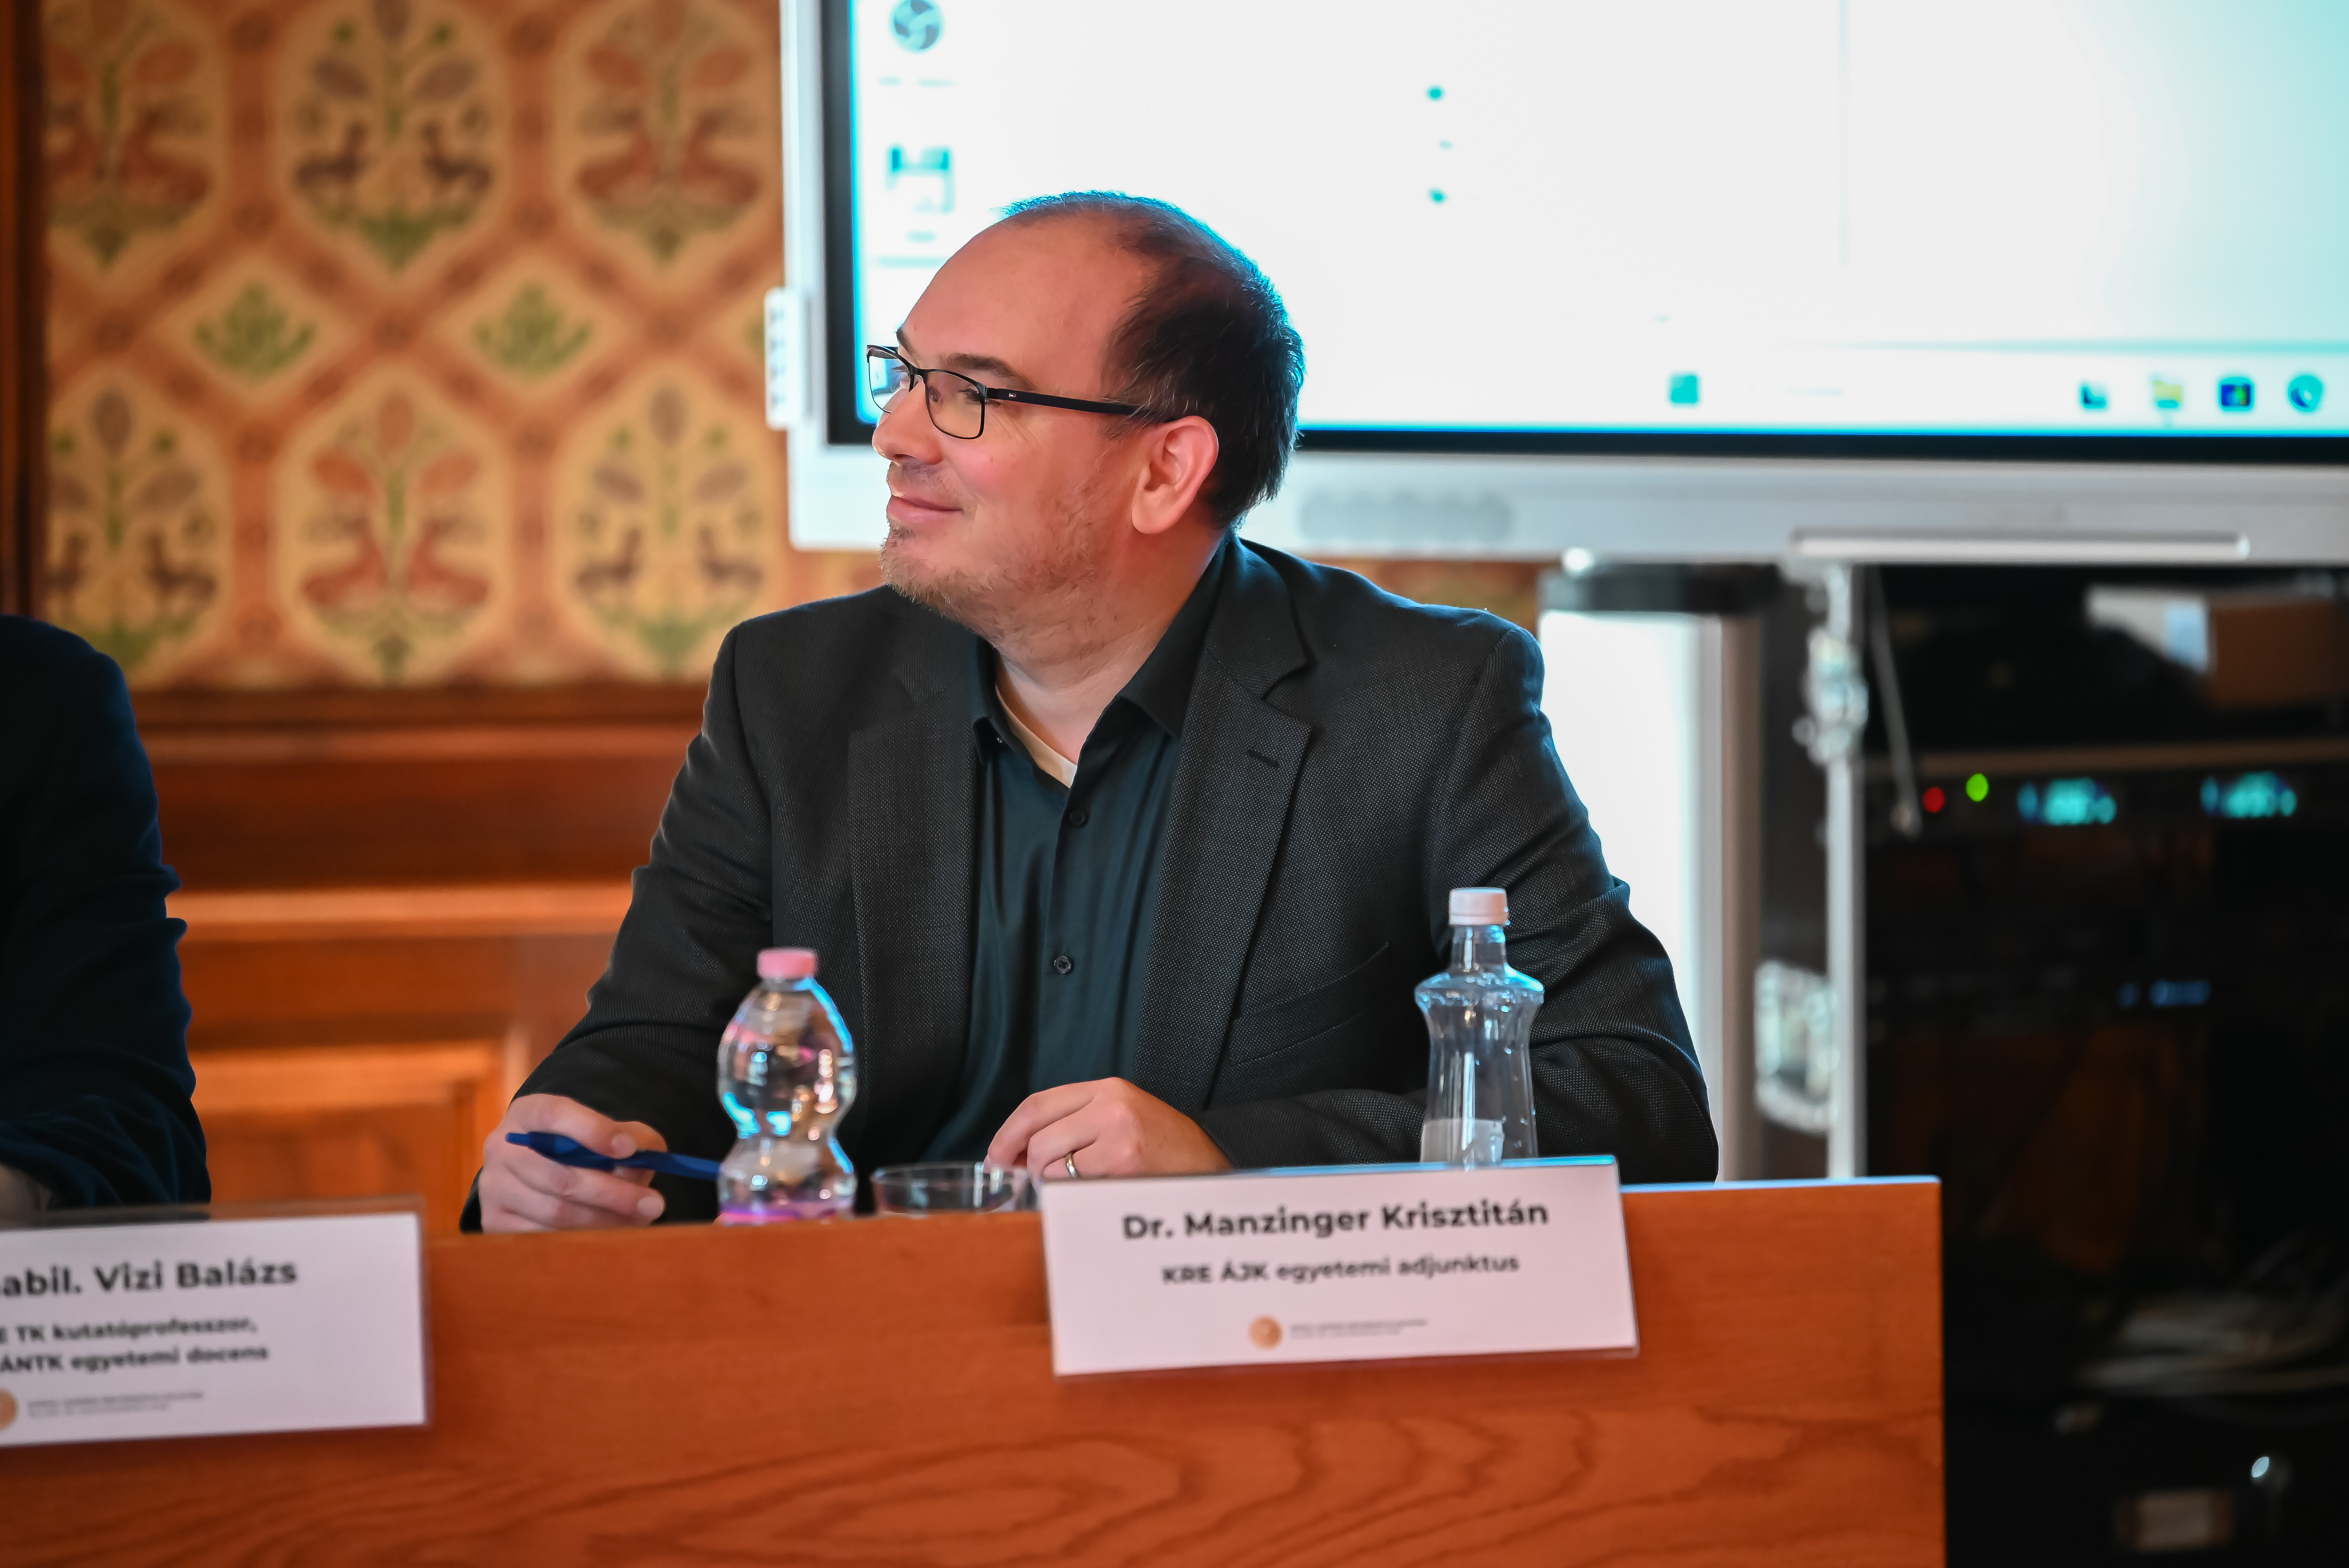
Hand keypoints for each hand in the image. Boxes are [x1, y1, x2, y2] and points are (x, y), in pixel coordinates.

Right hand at [478, 1094, 669, 1231]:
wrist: (542, 1167)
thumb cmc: (583, 1146)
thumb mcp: (612, 1132)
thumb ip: (631, 1139)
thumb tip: (634, 1164)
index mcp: (529, 1113)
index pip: (554, 1114)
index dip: (592, 1130)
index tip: (628, 1149)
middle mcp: (503, 1148)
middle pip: (559, 1177)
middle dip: (612, 1193)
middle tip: (655, 1204)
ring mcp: (495, 1187)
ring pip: (555, 1212)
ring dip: (604, 1221)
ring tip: (641, 1220)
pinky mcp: (496, 1222)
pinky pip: (545, 1237)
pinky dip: (584, 1237)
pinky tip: (613, 1233)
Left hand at [986, 1077, 1232, 1178]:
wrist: (1211, 1169)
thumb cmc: (1163, 1148)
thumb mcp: (1122, 1115)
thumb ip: (1076, 1120)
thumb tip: (1018, 1148)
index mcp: (1108, 1089)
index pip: (1037, 1104)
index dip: (1007, 1133)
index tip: (996, 1155)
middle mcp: (1110, 1107)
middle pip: (1038, 1137)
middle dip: (1025, 1166)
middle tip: (1028, 1181)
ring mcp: (1117, 1137)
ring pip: (1049, 1164)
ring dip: (1049, 1184)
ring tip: (1072, 1187)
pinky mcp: (1122, 1167)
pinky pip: (1069, 1187)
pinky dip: (1068, 1196)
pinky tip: (1088, 1195)